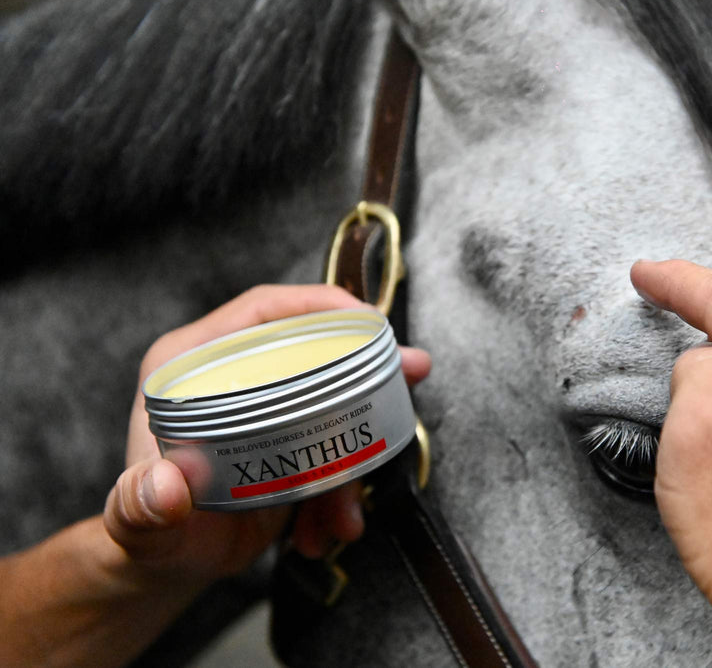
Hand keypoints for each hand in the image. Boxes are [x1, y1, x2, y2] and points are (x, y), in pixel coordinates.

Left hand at [104, 285, 430, 585]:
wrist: (171, 566)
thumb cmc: (146, 535)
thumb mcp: (138, 522)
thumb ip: (139, 506)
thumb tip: (165, 487)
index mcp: (190, 365)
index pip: (262, 312)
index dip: (317, 305)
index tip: (366, 320)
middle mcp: (232, 376)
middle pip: (313, 349)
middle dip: (368, 367)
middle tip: (412, 373)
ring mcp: (268, 409)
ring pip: (335, 405)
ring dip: (359, 455)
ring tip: (347, 512)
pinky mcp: (293, 441)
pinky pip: (337, 450)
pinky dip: (344, 494)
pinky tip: (332, 529)